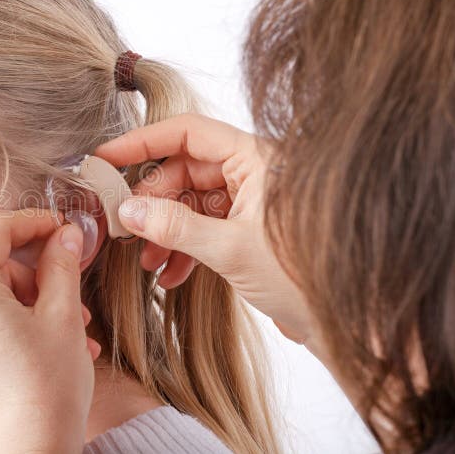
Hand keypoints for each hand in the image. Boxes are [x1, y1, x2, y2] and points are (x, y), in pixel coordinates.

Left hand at [0, 208, 100, 453]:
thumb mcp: (64, 316)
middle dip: (35, 275)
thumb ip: (61, 265)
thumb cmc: (47, 392)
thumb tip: (64, 236)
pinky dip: (10, 330)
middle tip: (72, 294)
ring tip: (68, 332)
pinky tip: (43, 350)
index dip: (30, 222)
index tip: (58, 229)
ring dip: (28, 306)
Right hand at [94, 113, 315, 343]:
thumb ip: (174, 226)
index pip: (188, 132)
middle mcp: (253, 173)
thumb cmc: (304, 277)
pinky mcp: (250, 230)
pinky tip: (171, 275)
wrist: (346, 321)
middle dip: (152, 200)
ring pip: (192, 202)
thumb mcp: (229, 249)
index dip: (143, 142)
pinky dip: (184, 247)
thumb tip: (129, 210)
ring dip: (165, 229)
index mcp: (256, 158)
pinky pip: (206, 227)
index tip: (108, 157)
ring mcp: (251, 202)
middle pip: (185, 170)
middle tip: (123, 225)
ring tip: (146, 260)